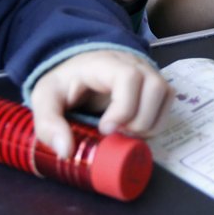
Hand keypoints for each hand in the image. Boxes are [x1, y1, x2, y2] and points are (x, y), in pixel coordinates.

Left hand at [29, 50, 171, 158]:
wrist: (76, 71)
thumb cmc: (63, 84)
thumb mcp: (45, 99)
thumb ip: (48, 124)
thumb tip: (66, 151)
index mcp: (105, 63)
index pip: (129, 76)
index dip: (124, 107)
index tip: (106, 129)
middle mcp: (132, 63)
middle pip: (155, 86)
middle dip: (139, 120)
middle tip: (116, 134)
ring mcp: (146, 72)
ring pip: (165, 94)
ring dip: (150, 122)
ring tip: (126, 134)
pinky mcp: (152, 85)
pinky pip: (168, 101)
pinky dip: (156, 122)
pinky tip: (135, 130)